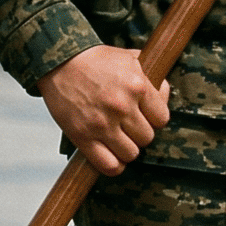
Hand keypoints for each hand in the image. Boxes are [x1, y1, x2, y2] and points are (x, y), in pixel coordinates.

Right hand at [41, 46, 171, 176]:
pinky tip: (111, 154)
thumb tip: (164, 96)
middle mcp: (122, 106)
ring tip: (118, 138)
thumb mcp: (130, 59)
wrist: (60, 62)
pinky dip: (114, 165)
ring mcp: (103, 124)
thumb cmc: (95, 61)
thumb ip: (152, 77)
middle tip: (128, 125)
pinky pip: (109, 166)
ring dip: (126, 149)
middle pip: (147, 138)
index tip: (144, 116)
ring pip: (131, 154)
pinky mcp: (83, 137)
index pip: (162, 119)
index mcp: (137, 85)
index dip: (154, 119)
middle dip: (139, 133)